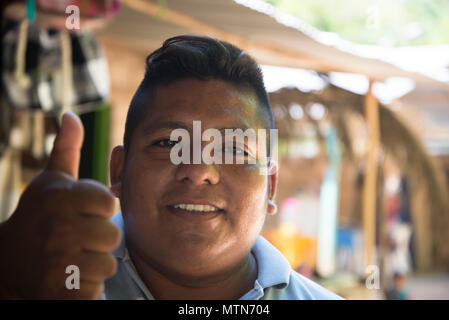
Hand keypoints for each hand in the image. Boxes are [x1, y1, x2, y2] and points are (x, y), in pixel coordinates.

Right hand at [0, 112, 120, 298]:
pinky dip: (86, 287)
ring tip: (73, 257)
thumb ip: (66, 149)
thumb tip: (70, 114)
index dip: (100, 210)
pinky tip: (69, 277)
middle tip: (77, 238)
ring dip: (94, 264)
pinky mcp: (59, 290)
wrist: (9, 261)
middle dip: (99, 239)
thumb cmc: (39, 216)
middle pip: (112, 235)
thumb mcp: (51, 180)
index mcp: (60, 197)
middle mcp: (57, 226)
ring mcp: (57, 260)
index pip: (109, 203)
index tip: (84, 212)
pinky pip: (95, 287)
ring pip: (106, 264)